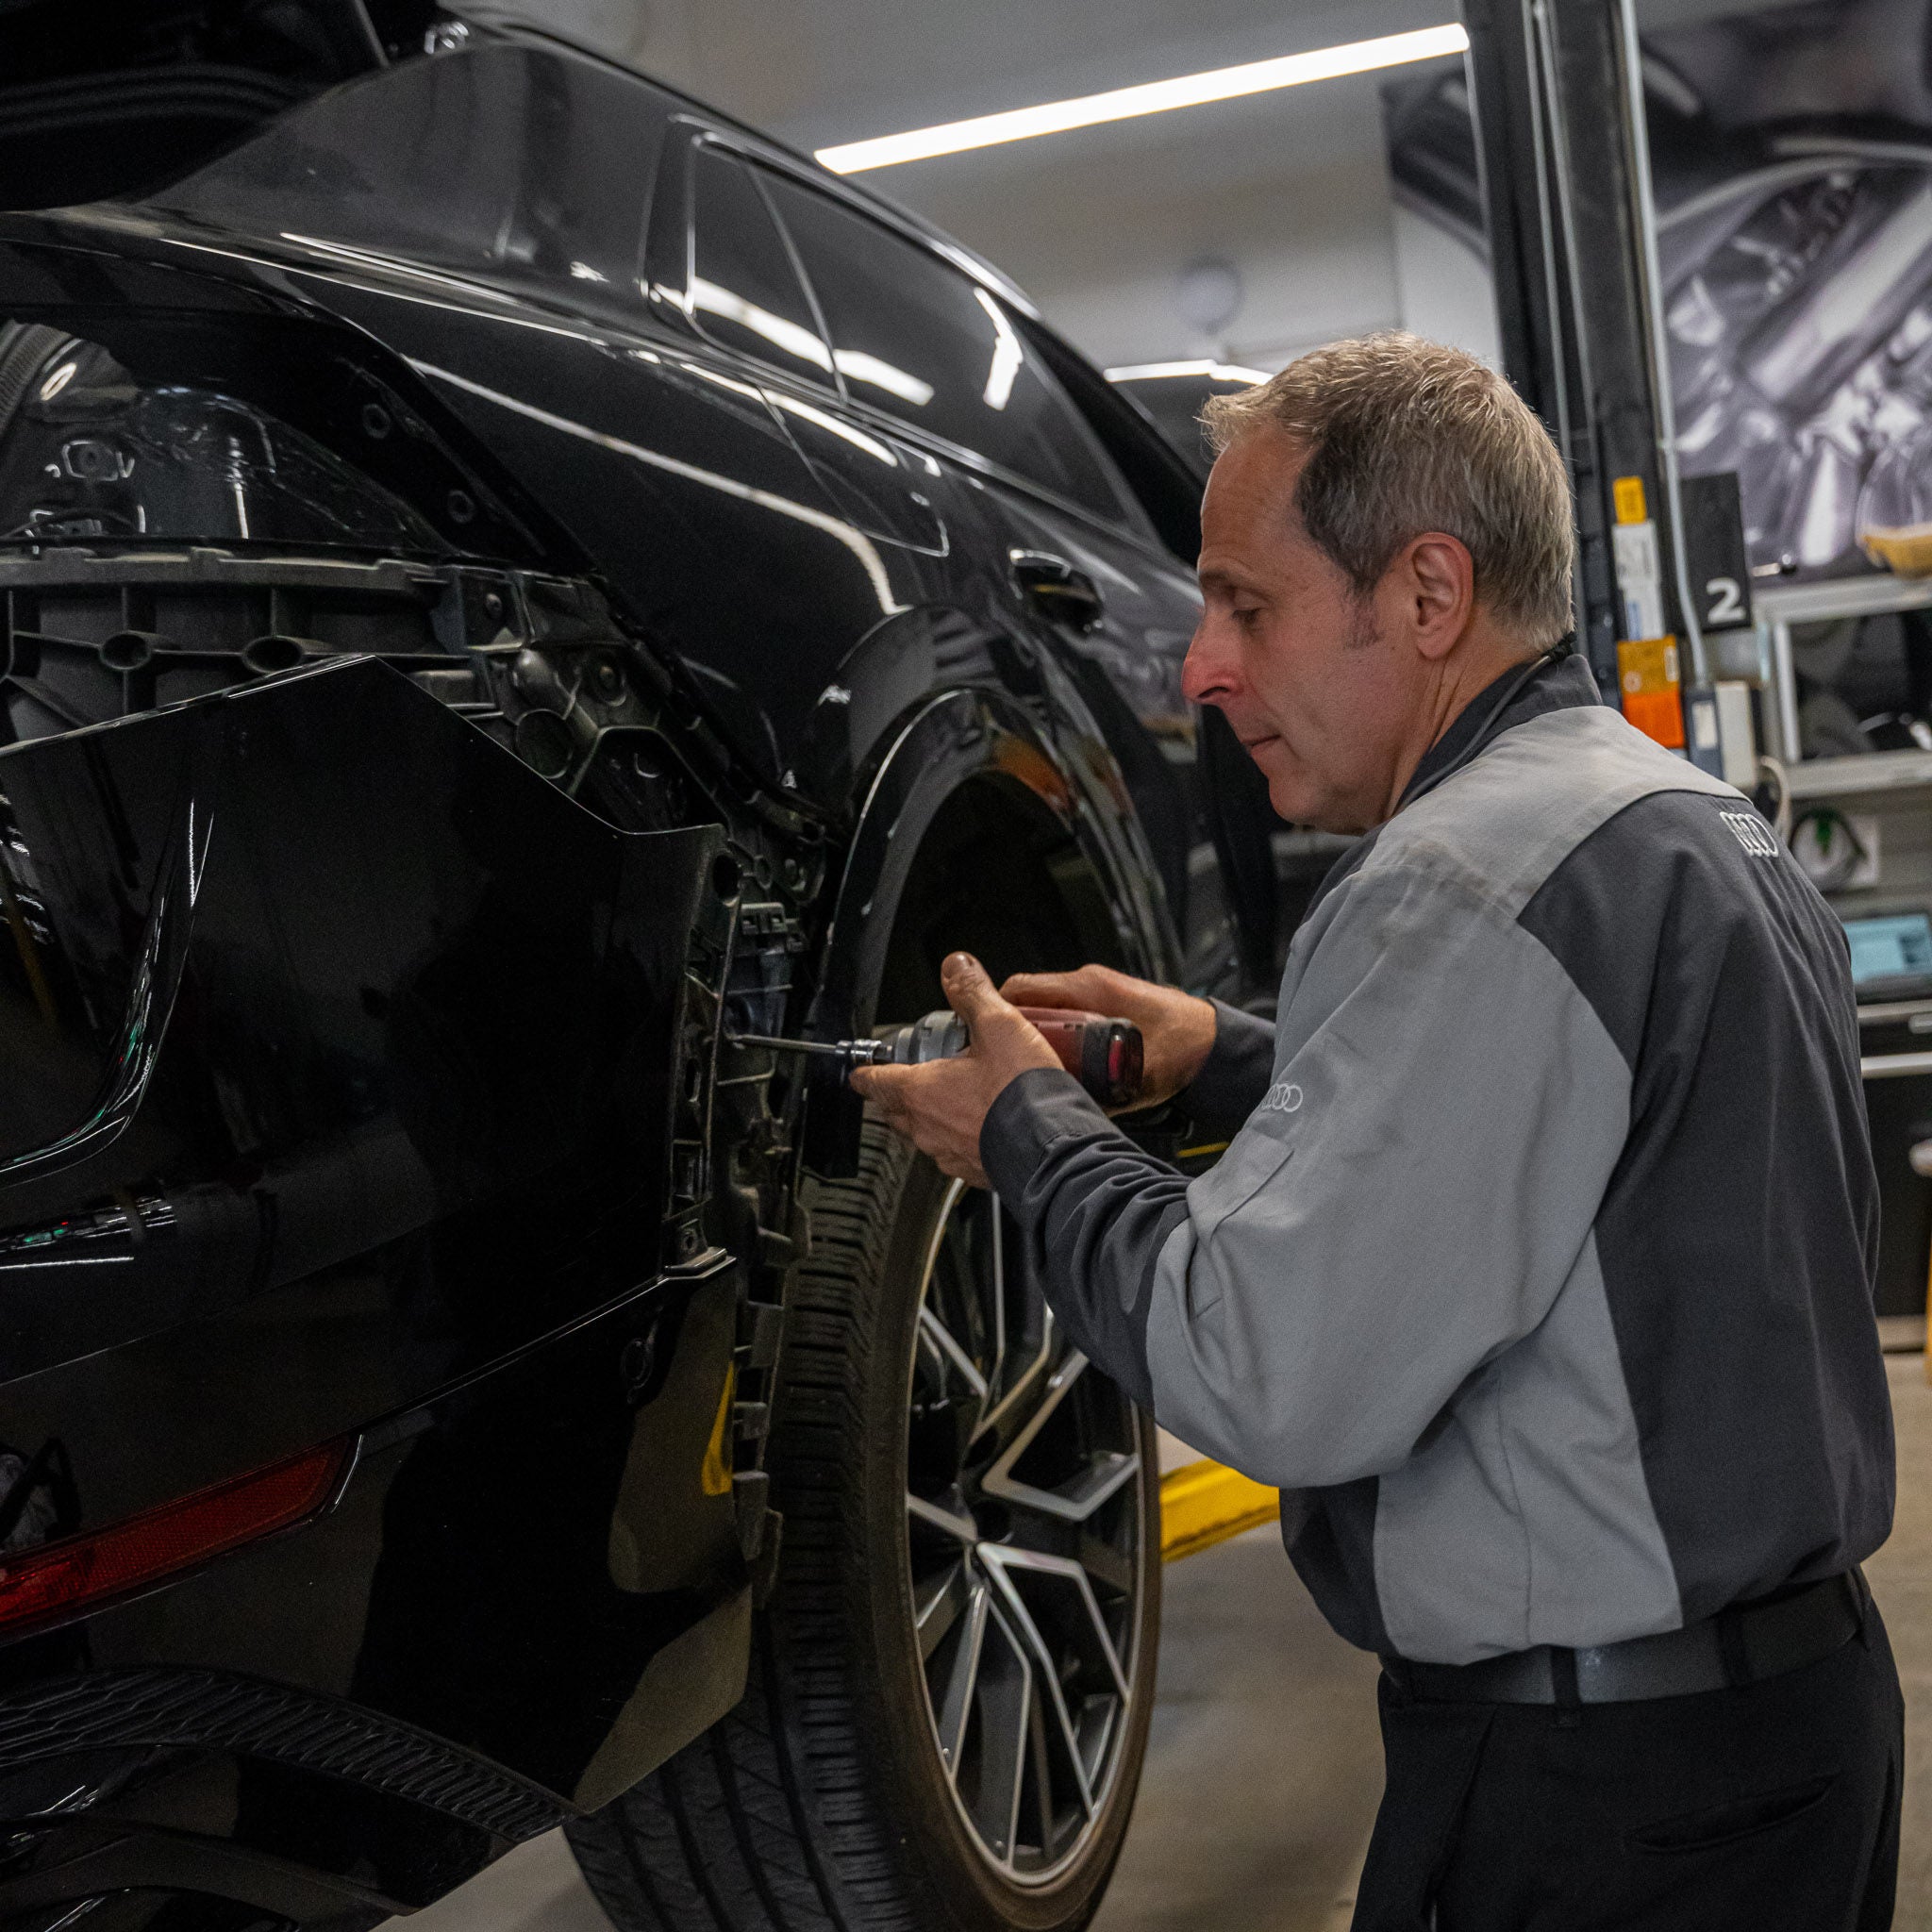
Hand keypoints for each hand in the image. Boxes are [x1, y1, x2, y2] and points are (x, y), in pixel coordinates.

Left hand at [850, 952, 1060, 1185]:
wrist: (1055, 1148)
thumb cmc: (1022, 1095)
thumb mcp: (999, 1026)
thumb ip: (973, 993)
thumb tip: (957, 968)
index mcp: (922, 1091)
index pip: (876, 1082)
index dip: (866, 1073)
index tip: (861, 1072)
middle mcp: (929, 1127)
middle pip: (896, 1111)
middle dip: (897, 1095)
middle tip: (909, 1078)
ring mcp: (951, 1153)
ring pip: (925, 1134)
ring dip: (930, 1116)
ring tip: (952, 1097)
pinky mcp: (975, 1170)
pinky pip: (955, 1153)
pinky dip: (960, 1136)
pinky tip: (983, 1124)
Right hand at [1000, 964, 1217, 1110]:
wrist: (1219, 1048)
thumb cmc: (1185, 1050)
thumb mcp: (1133, 1075)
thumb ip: (1095, 1090)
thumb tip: (1055, 1107)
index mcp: (1088, 990)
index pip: (1021, 988)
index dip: (994, 1013)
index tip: (980, 1041)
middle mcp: (1088, 987)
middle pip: (1028, 1002)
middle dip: (1009, 1032)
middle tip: (1000, 1065)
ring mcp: (1096, 998)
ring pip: (1046, 1014)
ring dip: (1033, 1039)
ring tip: (1026, 1072)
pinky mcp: (1105, 1012)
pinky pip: (1066, 1021)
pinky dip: (1054, 1041)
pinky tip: (1056, 1070)